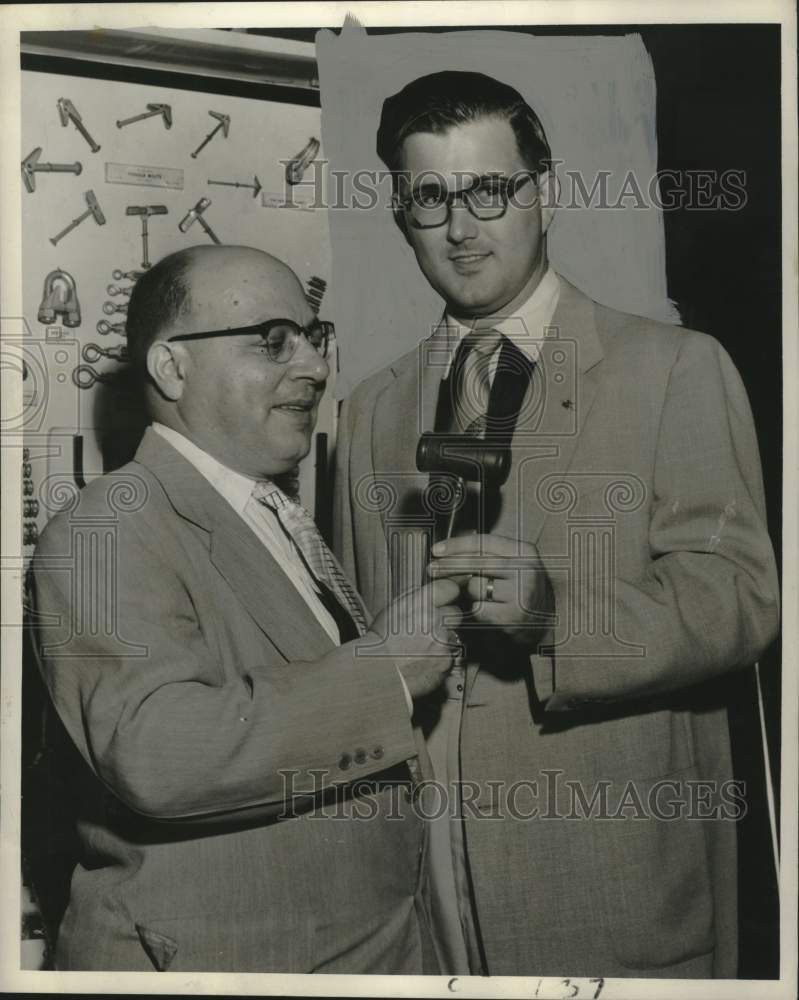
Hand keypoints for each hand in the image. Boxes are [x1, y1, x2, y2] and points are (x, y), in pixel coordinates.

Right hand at [367, 580, 462, 699]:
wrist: (377, 671)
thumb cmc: (380, 641)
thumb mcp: (393, 609)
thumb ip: (416, 598)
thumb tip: (430, 594)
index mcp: (421, 603)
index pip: (449, 589)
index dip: (449, 593)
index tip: (448, 597)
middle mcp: (435, 620)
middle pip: (454, 613)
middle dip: (446, 619)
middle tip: (429, 628)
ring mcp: (443, 642)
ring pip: (453, 636)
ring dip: (442, 640)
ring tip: (421, 648)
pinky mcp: (447, 663)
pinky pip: (450, 657)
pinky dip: (440, 659)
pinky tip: (423, 660)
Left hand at [427, 533, 553, 648]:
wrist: (547, 622)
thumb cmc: (520, 588)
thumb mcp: (513, 564)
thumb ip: (488, 554)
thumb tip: (447, 548)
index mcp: (525, 551)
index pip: (484, 542)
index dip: (456, 544)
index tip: (435, 550)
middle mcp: (526, 569)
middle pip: (476, 563)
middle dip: (448, 565)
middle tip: (431, 569)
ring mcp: (521, 593)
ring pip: (475, 587)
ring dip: (468, 593)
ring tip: (478, 597)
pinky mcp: (513, 616)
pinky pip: (478, 609)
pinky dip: (475, 610)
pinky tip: (484, 612)